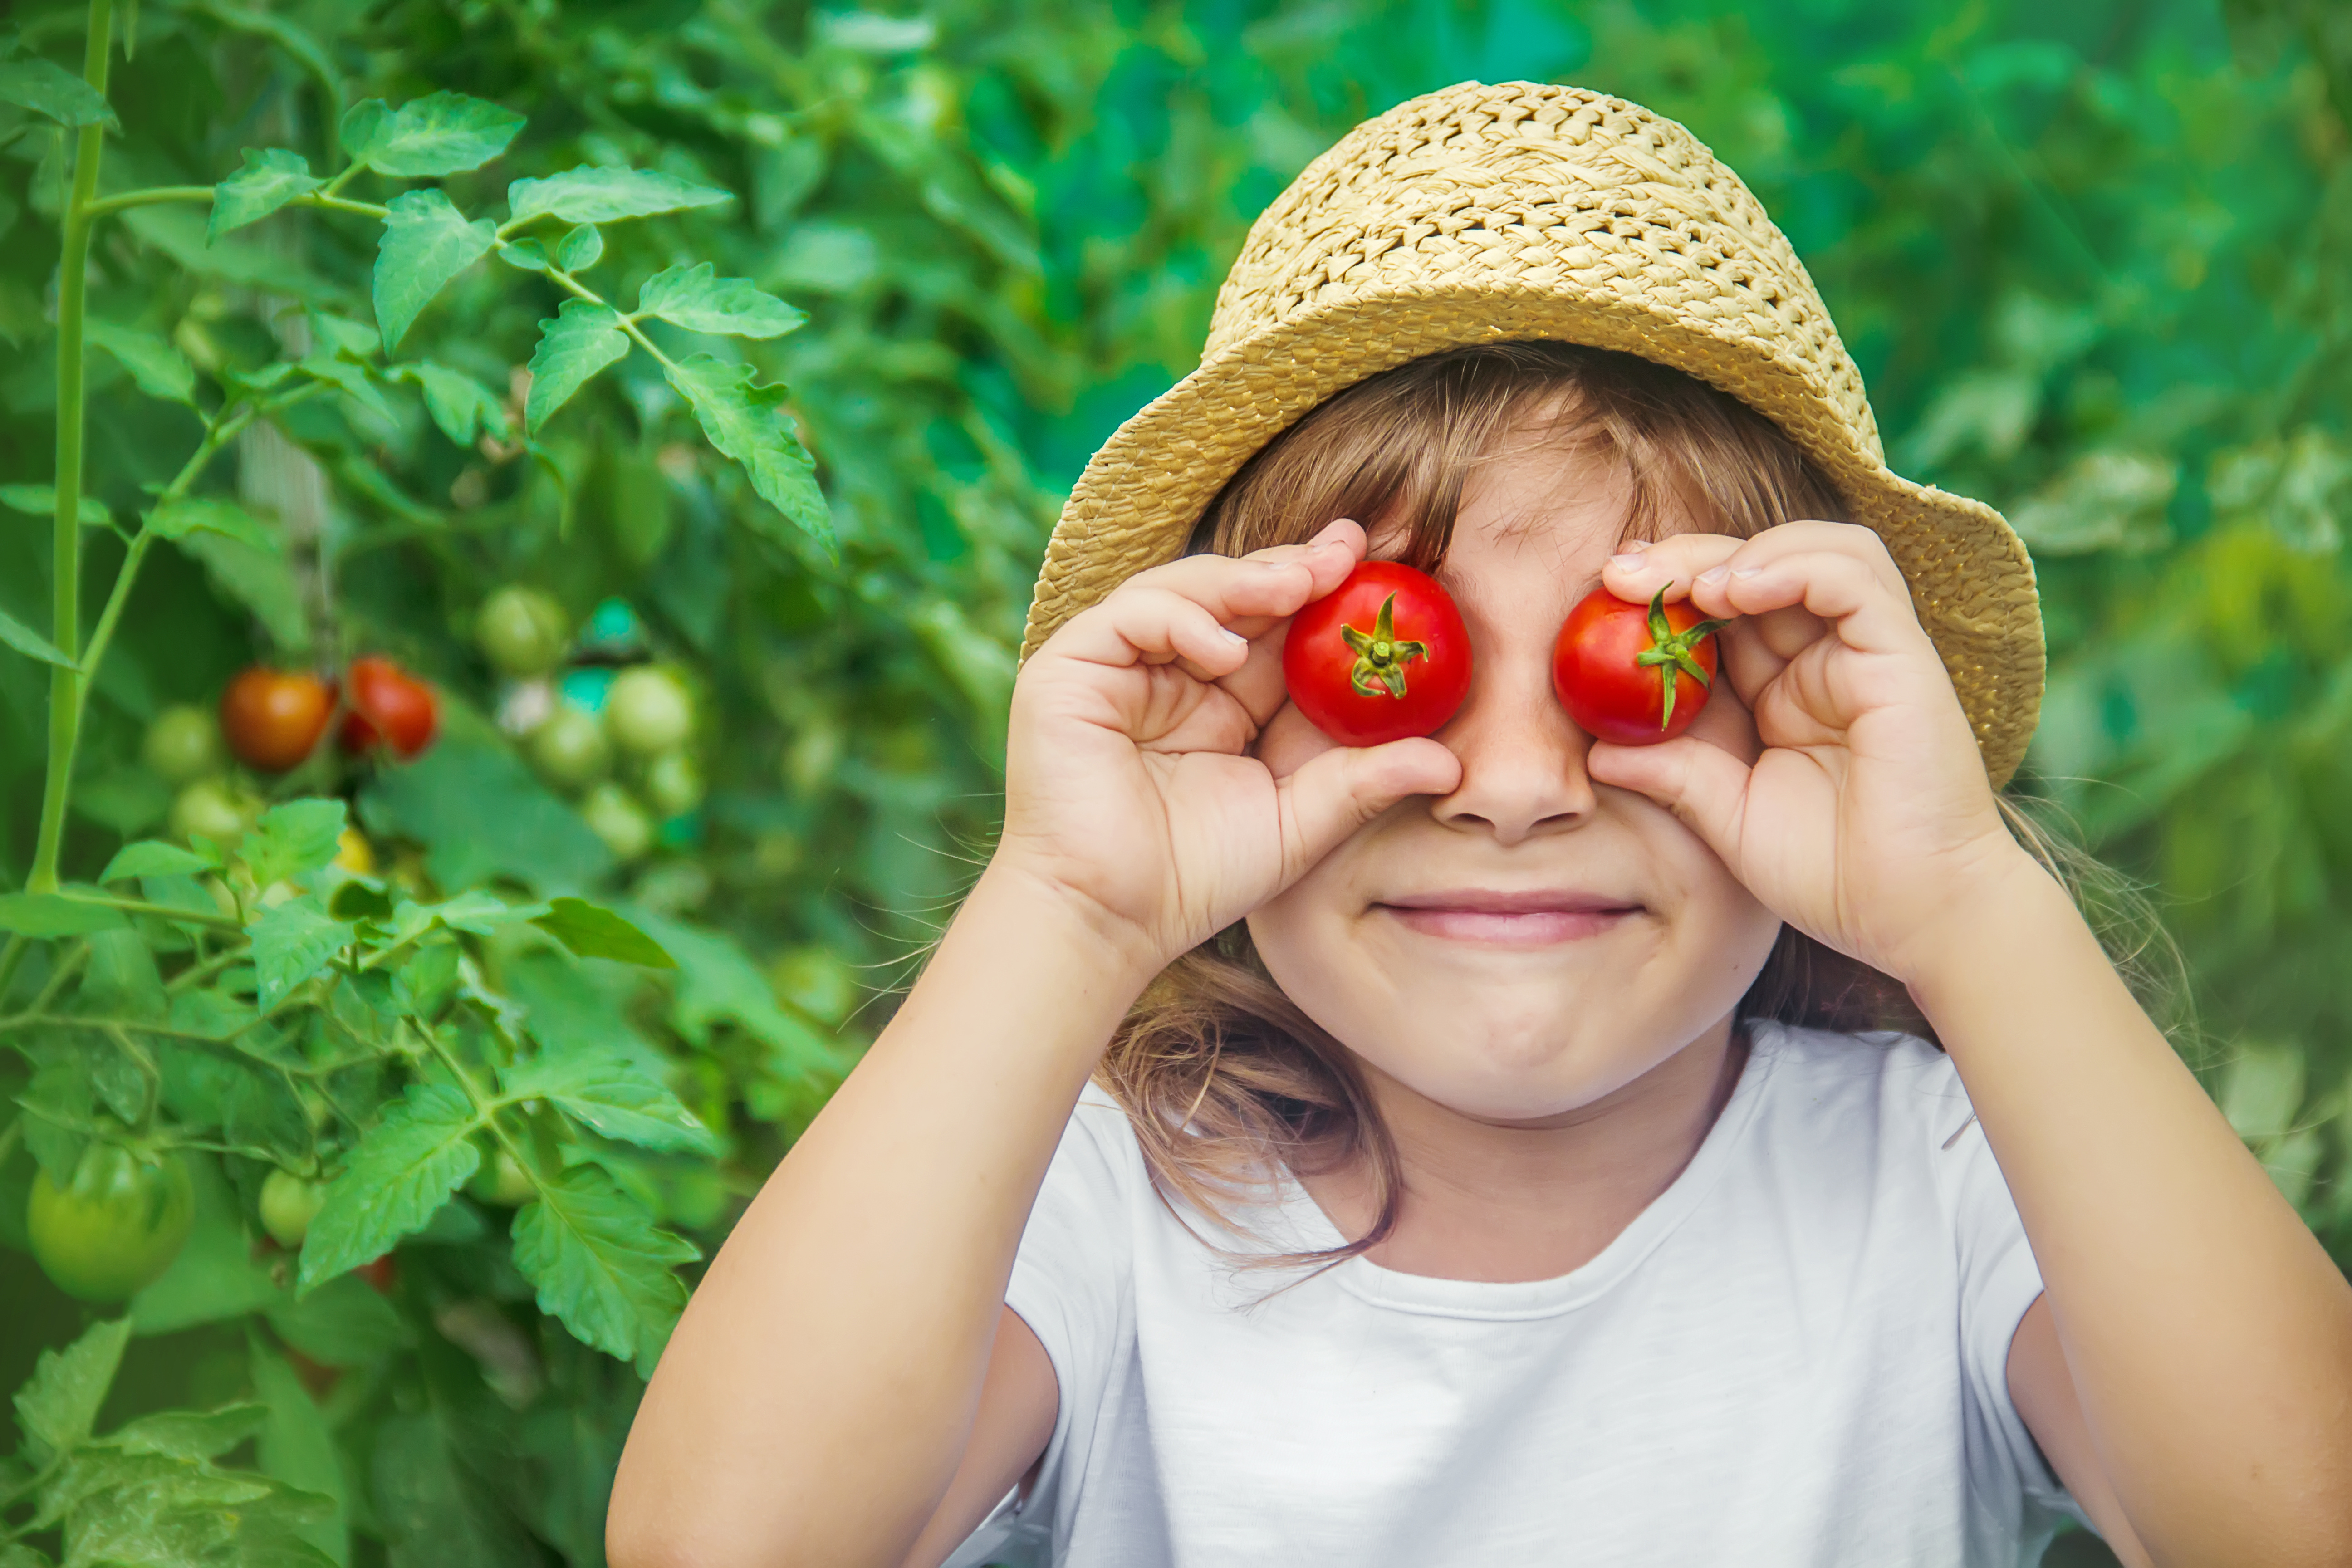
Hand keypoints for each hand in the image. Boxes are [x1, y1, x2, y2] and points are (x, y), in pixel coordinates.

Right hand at [998, 520, 1460, 973]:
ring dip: (1246, 579)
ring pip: (1184, 588)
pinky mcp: (1072, 669)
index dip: (1327, 589)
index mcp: (1224, 699)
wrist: (1111, 919)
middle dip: (1295, 564)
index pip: (1279, 625)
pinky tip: (1227, 650)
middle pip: (1236, 592)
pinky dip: (1183, 620)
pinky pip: (1131, 615)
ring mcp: (1118, 666)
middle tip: (1353, 549)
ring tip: (1300, 586)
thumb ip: (1362, 785)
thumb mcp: (1297, 823)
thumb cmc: (1195, 877)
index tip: (1385, 561)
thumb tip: (1450, 766)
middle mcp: (1171, 671)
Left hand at [1587, 522, 2038, 982]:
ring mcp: (1868, 654)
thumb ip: (1673, 775)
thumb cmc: (1832, 875)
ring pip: (1819, 551)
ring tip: (1689, 585)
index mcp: (1785, 690)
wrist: (1913, 920)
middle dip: (1689, 557)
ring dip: (1744, 551)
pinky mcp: (1903, 658)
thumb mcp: (1730, 816)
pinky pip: (1856, 579)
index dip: (1671, 588)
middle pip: (1763, 566)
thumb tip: (1594, 755)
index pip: (1727, 609)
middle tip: (1623, 574)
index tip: (1610, 591)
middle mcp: (1828, 661)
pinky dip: (1796, 565)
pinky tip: (1740, 588)